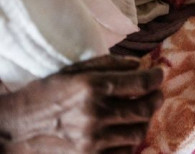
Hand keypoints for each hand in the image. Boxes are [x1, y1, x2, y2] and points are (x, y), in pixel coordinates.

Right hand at [0, 55, 162, 152]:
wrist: (19, 124)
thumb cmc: (49, 91)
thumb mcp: (77, 70)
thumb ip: (111, 64)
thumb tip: (140, 64)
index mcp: (93, 87)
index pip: (142, 83)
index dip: (156, 77)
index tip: (158, 74)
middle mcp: (95, 113)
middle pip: (146, 108)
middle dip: (156, 98)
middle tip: (156, 94)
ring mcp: (93, 139)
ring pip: (139, 131)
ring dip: (144, 120)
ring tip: (140, 112)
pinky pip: (125, 151)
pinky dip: (130, 140)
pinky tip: (125, 130)